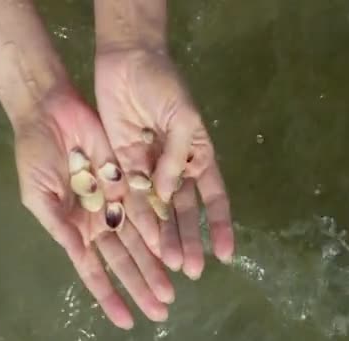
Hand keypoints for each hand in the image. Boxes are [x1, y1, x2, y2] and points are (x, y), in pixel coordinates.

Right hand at [14, 87, 173, 328]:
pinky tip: (169, 249)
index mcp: (73, 228)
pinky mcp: (127, 178)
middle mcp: (97, 220)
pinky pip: (144, 207)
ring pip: (138, 239)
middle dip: (140, 284)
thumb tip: (79, 255)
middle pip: (123, 259)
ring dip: (153, 265)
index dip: (109, 295)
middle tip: (162, 310)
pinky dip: (155, 229)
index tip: (127, 320)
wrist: (49, 112)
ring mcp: (114, 200)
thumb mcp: (38, 196)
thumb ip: (60, 226)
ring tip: (170, 290)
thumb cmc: (35, 155)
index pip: (94, 269)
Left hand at [94, 47, 234, 278]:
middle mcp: (175, 169)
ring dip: (164, 237)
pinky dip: (136, 218)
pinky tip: (141, 240)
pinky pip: (131, 197)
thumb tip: (167, 194)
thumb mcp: (182, 117)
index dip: (220, 225)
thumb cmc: (164, 85)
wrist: (127, 62)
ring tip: (169, 265)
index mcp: (197, 156)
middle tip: (192, 270)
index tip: (226, 254)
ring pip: (159, 211)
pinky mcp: (122, 167)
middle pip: (184, 212)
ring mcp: (148, 170)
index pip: (213, 197)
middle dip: (189, 240)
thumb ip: (177, 157)